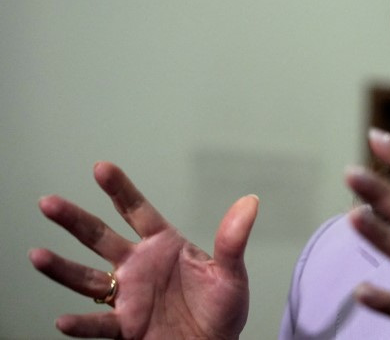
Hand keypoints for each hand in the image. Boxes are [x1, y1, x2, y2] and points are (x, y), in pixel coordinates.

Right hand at [29, 162, 258, 338]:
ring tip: (37, 255)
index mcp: (164, 245)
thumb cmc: (223, 310)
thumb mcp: (232, 274)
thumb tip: (250, 202)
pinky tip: (64, 319)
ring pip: (87, 278)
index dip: (119, 189)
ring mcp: (128, 296)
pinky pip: (98, 324)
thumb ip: (233, 240)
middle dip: (74, 220)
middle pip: (100, 238)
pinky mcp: (125, 327)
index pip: (136, 211)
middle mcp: (139, 266)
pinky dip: (81, 323)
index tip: (101, 167)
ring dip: (62, 268)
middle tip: (49, 203)